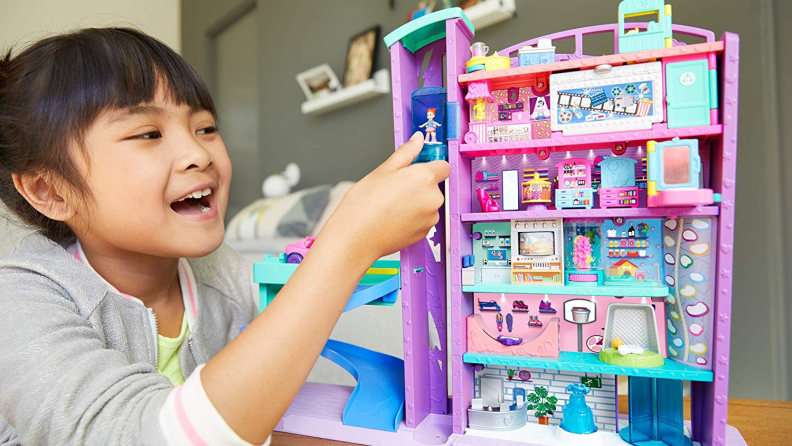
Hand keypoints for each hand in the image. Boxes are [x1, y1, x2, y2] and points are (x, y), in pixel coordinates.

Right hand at [321, 132, 449, 261]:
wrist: (356, 237)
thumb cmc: (364, 204)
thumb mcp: (384, 170)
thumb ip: (406, 152)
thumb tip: (418, 139)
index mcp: (424, 178)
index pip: (443, 166)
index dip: (430, 165)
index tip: (418, 167)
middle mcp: (433, 198)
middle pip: (434, 186)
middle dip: (419, 185)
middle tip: (395, 188)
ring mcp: (430, 218)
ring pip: (428, 203)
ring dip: (416, 202)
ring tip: (392, 205)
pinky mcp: (424, 233)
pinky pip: (423, 220)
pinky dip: (413, 217)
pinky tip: (394, 218)